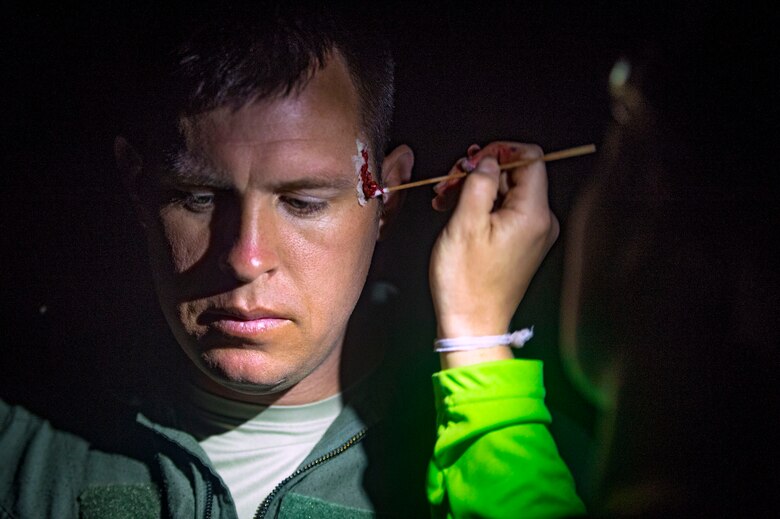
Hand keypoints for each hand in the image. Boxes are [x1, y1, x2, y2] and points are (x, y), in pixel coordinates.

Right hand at [429, 142, 558, 367]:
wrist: (471, 324)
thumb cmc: (466, 282)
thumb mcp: (465, 223)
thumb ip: (479, 182)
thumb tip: (487, 160)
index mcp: (533, 214)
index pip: (531, 158)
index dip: (499, 151)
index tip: (472, 160)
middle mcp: (541, 222)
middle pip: (516, 174)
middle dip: (480, 172)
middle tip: (448, 183)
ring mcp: (533, 234)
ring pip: (507, 191)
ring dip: (475, 188)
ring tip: (445, 199)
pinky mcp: (522, 244)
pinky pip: (505, 211)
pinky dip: (481, 205)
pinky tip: (456, 211)